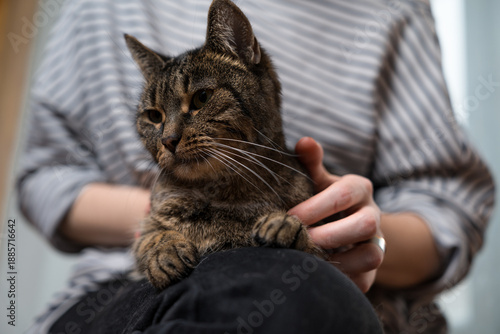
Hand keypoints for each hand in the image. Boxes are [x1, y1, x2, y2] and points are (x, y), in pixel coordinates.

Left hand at [288, 137, 383, 291]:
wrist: (344, 226)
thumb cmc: (323, 199)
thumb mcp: (317, 180)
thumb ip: (310, 162)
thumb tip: (304, 141)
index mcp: (359, 189)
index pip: (343, 195)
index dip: (315, 207)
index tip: (289, 216)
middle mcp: (373, 215)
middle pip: (365, 225)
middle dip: (329, 235)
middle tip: (299, 240)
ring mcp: (376, 243)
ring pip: (372, 255)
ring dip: (339, 261)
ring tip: (308, 259)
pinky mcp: (372, 270)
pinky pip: (365, 279)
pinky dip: (341, 279)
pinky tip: (316, 275)